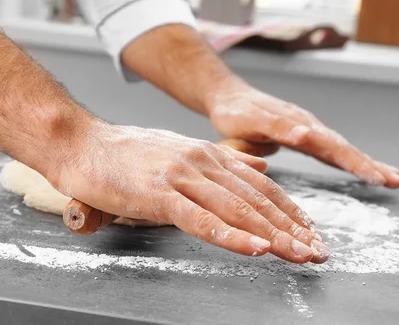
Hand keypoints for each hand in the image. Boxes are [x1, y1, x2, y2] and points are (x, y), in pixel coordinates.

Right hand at [46, 121, 329, 263]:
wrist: (81, 144)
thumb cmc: (127, 155)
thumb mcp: (182, 152)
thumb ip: (224, 161)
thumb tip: (261, 166)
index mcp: (209, 155)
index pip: (260, 186)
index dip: (289, 210)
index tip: (311, 231)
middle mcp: (202, 163)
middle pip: (257, 199)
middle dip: (291, 227)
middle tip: (318, 250)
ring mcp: (182, 177)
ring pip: (237, 209)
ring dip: (272, 234)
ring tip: (298, 254)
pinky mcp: (159, 194)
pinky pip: (201, 219)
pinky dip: (231, 235)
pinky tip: (255, 248)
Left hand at [206, 79, 398, 188]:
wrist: (230, 97)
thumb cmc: (234, 114)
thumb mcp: (247, 121)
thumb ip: (275, 127)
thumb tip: (305, 135)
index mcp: (295, 123)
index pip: (328, 144)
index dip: (350, 160)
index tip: (371, 175)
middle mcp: (307, 124)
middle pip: (341, 146)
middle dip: (366, 164)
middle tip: (392, 181)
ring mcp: (310, 128)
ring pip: (342, 147)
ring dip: (367, 163)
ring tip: (393, 179)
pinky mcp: (309, 135)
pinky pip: (335, 149)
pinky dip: (355, 160)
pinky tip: (373, 170)